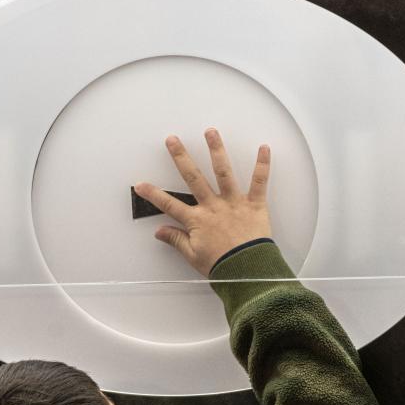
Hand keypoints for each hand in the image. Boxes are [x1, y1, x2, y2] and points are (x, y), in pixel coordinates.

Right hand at [134, 128, 272, 276]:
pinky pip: (259, 182)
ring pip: (223, 172)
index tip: (141, 185)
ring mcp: (233, 203)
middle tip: (172, 140)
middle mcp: (213, 206)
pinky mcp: (254, 205)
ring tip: (210, 132)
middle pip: (193, 178)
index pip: (169, 205)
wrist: (248, 272)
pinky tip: (264, 148)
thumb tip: (159, 232)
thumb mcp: (193, 256)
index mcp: (197, 220)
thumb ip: (176, 240)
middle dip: (181, 157)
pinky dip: (263, 165)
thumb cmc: (223, 267)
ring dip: (216, 150)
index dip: (153, 194)